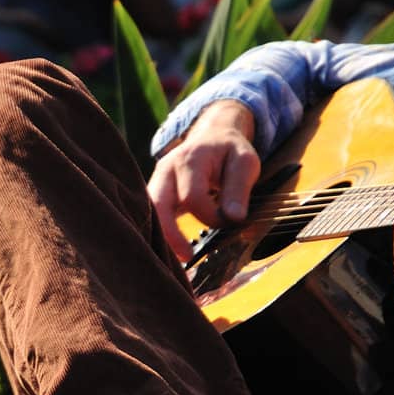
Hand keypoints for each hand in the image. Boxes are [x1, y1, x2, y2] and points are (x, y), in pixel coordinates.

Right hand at [147, 100, 261, 262]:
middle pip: (157, 205)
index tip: (229, 223)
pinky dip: (158, 233)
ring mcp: (155, 182)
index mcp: (190, 160)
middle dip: (170, 234)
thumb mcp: (244, 163)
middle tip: (187, 257)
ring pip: (148, 212)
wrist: (212, 136)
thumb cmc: (230, 152)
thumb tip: (234, 219)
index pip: (192, 197)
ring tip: (178, 258)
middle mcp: (165, 170)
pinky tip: (170, 250)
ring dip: (160, 237)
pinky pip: (150, 215)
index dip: (210, 215)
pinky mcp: (153, 193)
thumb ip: (239, 189)